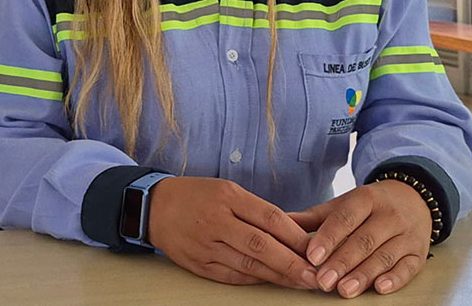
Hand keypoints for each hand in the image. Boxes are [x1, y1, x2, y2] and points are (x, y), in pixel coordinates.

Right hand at [147, 177, 317, 289]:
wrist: (154, 207)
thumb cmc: (196, 195)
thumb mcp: (226, 190)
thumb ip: (256, 210)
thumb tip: (293, 233)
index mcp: (227, 197)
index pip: (270, 217)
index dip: (296, 236)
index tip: (316, 249)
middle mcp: (216, 221)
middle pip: (261, 245)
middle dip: (292, 263)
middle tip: (315, 275)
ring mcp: (206, 245)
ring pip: (249, 265)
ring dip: (278, 276)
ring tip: (300, 281)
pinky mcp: (198, 264)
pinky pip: (233, 276)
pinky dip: (255, 279)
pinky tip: (271, 280)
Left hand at [288, 181, 432, 297]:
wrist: (412, 198)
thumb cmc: (368, 206)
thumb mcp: (342, 205)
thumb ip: (313, 217)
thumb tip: (279, 223)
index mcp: (366, 198)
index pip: (345, 218)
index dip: (328, 237)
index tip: (312, 256)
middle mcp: (388, 215)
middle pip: (364, 240)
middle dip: (342, 262)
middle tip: (323, 281)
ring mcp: (406, 234)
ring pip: (384, 256)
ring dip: (363, 275)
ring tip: (344, 290)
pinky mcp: (419, 253)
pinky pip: (408, 268)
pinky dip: (395, 279)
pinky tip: (379, 288)